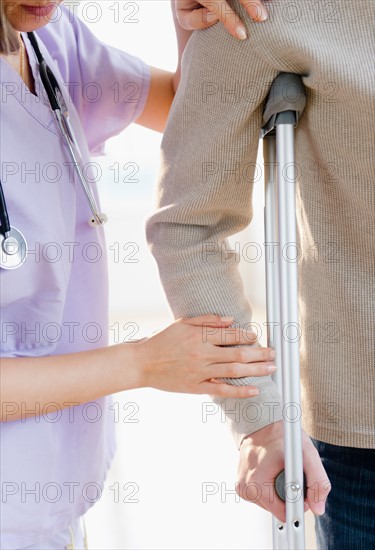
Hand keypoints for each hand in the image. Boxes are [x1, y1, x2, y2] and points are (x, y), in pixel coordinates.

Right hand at [135, 314, 275, 396]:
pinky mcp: (196, 387)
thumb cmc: (162, 341)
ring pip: (234, 371)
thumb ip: (207, 320)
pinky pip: (222, 389)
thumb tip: (231, 321)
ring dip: (256, 370)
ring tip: (271, 368)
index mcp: (200, 337)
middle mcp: (203, 354)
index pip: (231, 335)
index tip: (257, 337)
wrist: (142, 363)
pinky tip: (254, 390)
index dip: (247, 336)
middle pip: (238, 354)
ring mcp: (201, 372)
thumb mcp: (182, 324)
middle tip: (274, 354)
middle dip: (260, 354)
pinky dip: (240, 391)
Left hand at [175, 0, 267, 40]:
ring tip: (265, 12)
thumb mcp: (185, 16)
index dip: (230, 19)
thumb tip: (214, 16)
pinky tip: (268, 2)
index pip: (215, 2)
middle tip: (261, 18)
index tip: (242, 34)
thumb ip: (196, 20)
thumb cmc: (190, 5)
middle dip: (249, 2)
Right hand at [236, 420, 330, 521]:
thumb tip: (318, 507)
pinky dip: (271, 487)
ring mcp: (241, 488)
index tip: (302, 493)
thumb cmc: (281, 435)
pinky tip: (272, 471)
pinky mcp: (241, 486)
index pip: (284, 513)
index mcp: (257, 483)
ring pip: (271, 504)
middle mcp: (245, 488)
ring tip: (279, 469)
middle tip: (290, 473)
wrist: (261, 422)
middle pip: (278, 509)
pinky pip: (263, 496)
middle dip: (289, 495)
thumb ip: (318, 482)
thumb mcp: (306, 454)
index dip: (298, 504)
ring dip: (280, 491)